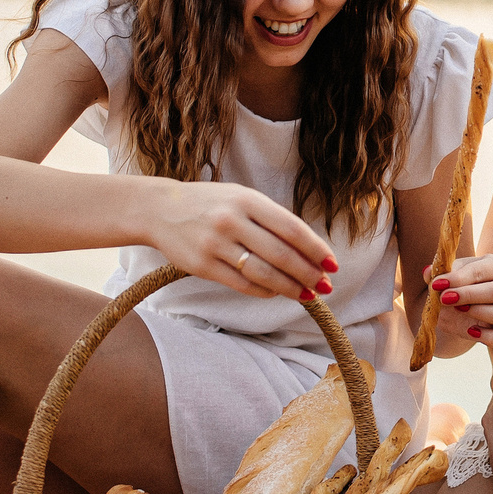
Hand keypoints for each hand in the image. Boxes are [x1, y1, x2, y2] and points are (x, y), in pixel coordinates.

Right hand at [147, 180, 335, 300]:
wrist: (160, 209)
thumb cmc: (210, 204)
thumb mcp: (241, 198)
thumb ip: (270, 219)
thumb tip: (309, 249)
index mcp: (247, 200)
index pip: (291, 228)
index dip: (315, 249)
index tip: (332, 264)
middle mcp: (232, 220)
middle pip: (281, 254)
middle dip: (308, 273)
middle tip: (325, 286)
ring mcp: (215, 244)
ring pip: (263, 273)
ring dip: (290, 288)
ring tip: (307, 295)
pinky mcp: (202, 265)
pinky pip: (242, 284)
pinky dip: (264, 291)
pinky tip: (276, 292)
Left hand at [426, 254, 492, 355]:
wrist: (455, 307)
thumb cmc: (455, 284)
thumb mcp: (446, 275)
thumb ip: (437, 273)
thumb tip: (427, 272)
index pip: (482, 270)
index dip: (459, 277)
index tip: (437, 284)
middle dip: (468, 295)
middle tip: (444, 298)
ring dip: (481, 313)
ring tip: (459, 310)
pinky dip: (489, 337)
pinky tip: (470, 330)